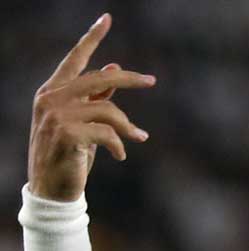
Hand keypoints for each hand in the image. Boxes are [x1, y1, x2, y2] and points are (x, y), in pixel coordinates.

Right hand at [27, 14, 155, 200]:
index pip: (74, 59)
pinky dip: (120, 144)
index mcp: (52, 92)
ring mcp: (56, 116)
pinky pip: (108, 132)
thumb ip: (95, 96)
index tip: (107, 18)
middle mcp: (51, 99)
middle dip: (129, 79)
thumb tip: (112, 67)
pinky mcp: (67, 134)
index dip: (91, 38)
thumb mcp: (83, 122)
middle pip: (99, 78)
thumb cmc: (69, 154)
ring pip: (108, 109)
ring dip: (127, 126)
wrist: (52, 190)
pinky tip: (122, 155)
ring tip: (137, 138)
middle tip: (152, 81)